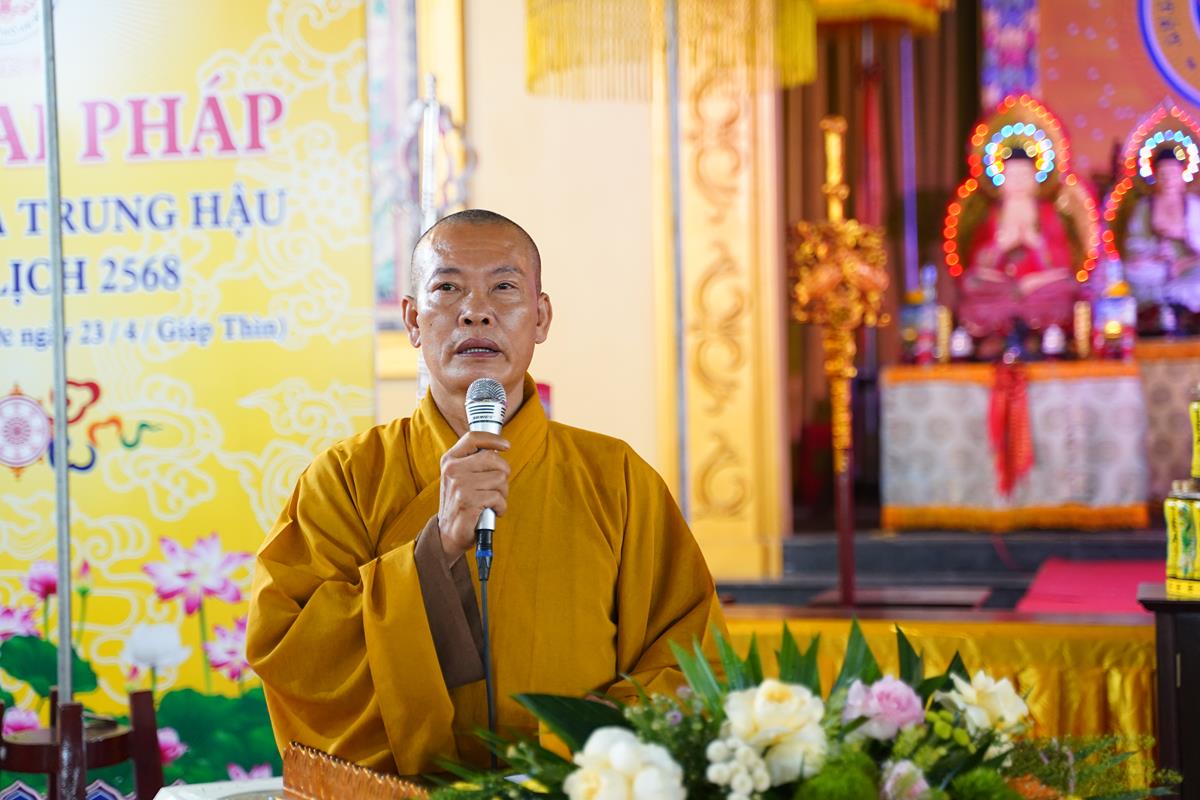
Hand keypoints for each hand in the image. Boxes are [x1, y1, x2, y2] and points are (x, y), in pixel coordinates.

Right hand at [437, 431, 510, 562]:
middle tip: (497, 487)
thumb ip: (474, 461)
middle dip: (503, 473)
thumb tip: (499, 448)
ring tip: (492, 501)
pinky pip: (498, 498)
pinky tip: (492, 511)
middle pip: (493, 459)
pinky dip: (501, 507)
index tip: (506, 446)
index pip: (473, 438)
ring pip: (500, 479)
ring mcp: (459, 485)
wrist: (447, 533)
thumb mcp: (460, 477)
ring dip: (503, 493)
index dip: (493, 439)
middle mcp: (452, 470)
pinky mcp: (468, 501)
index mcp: (450, 460)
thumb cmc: (461, 502)